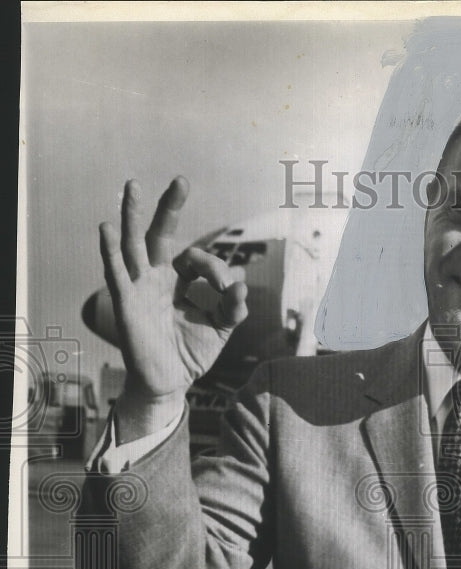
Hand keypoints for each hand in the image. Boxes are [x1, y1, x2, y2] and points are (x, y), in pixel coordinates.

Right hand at [99, 177, 247, 438]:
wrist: (168, 384)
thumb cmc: (190, 354)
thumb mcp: (219, 330)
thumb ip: (233, 309)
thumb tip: (243, 287)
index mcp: (177, 281)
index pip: (196, 259)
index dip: (215, 269)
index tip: (229, 290)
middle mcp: (155, 279)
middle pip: (159, 235)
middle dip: (169, 207)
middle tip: (182, 180)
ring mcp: (139, 288)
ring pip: (133, 245)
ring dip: (131, 215)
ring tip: (131, 186)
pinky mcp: (126, 304)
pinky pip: (116, 274)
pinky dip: (111, 252)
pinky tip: (106, 229)